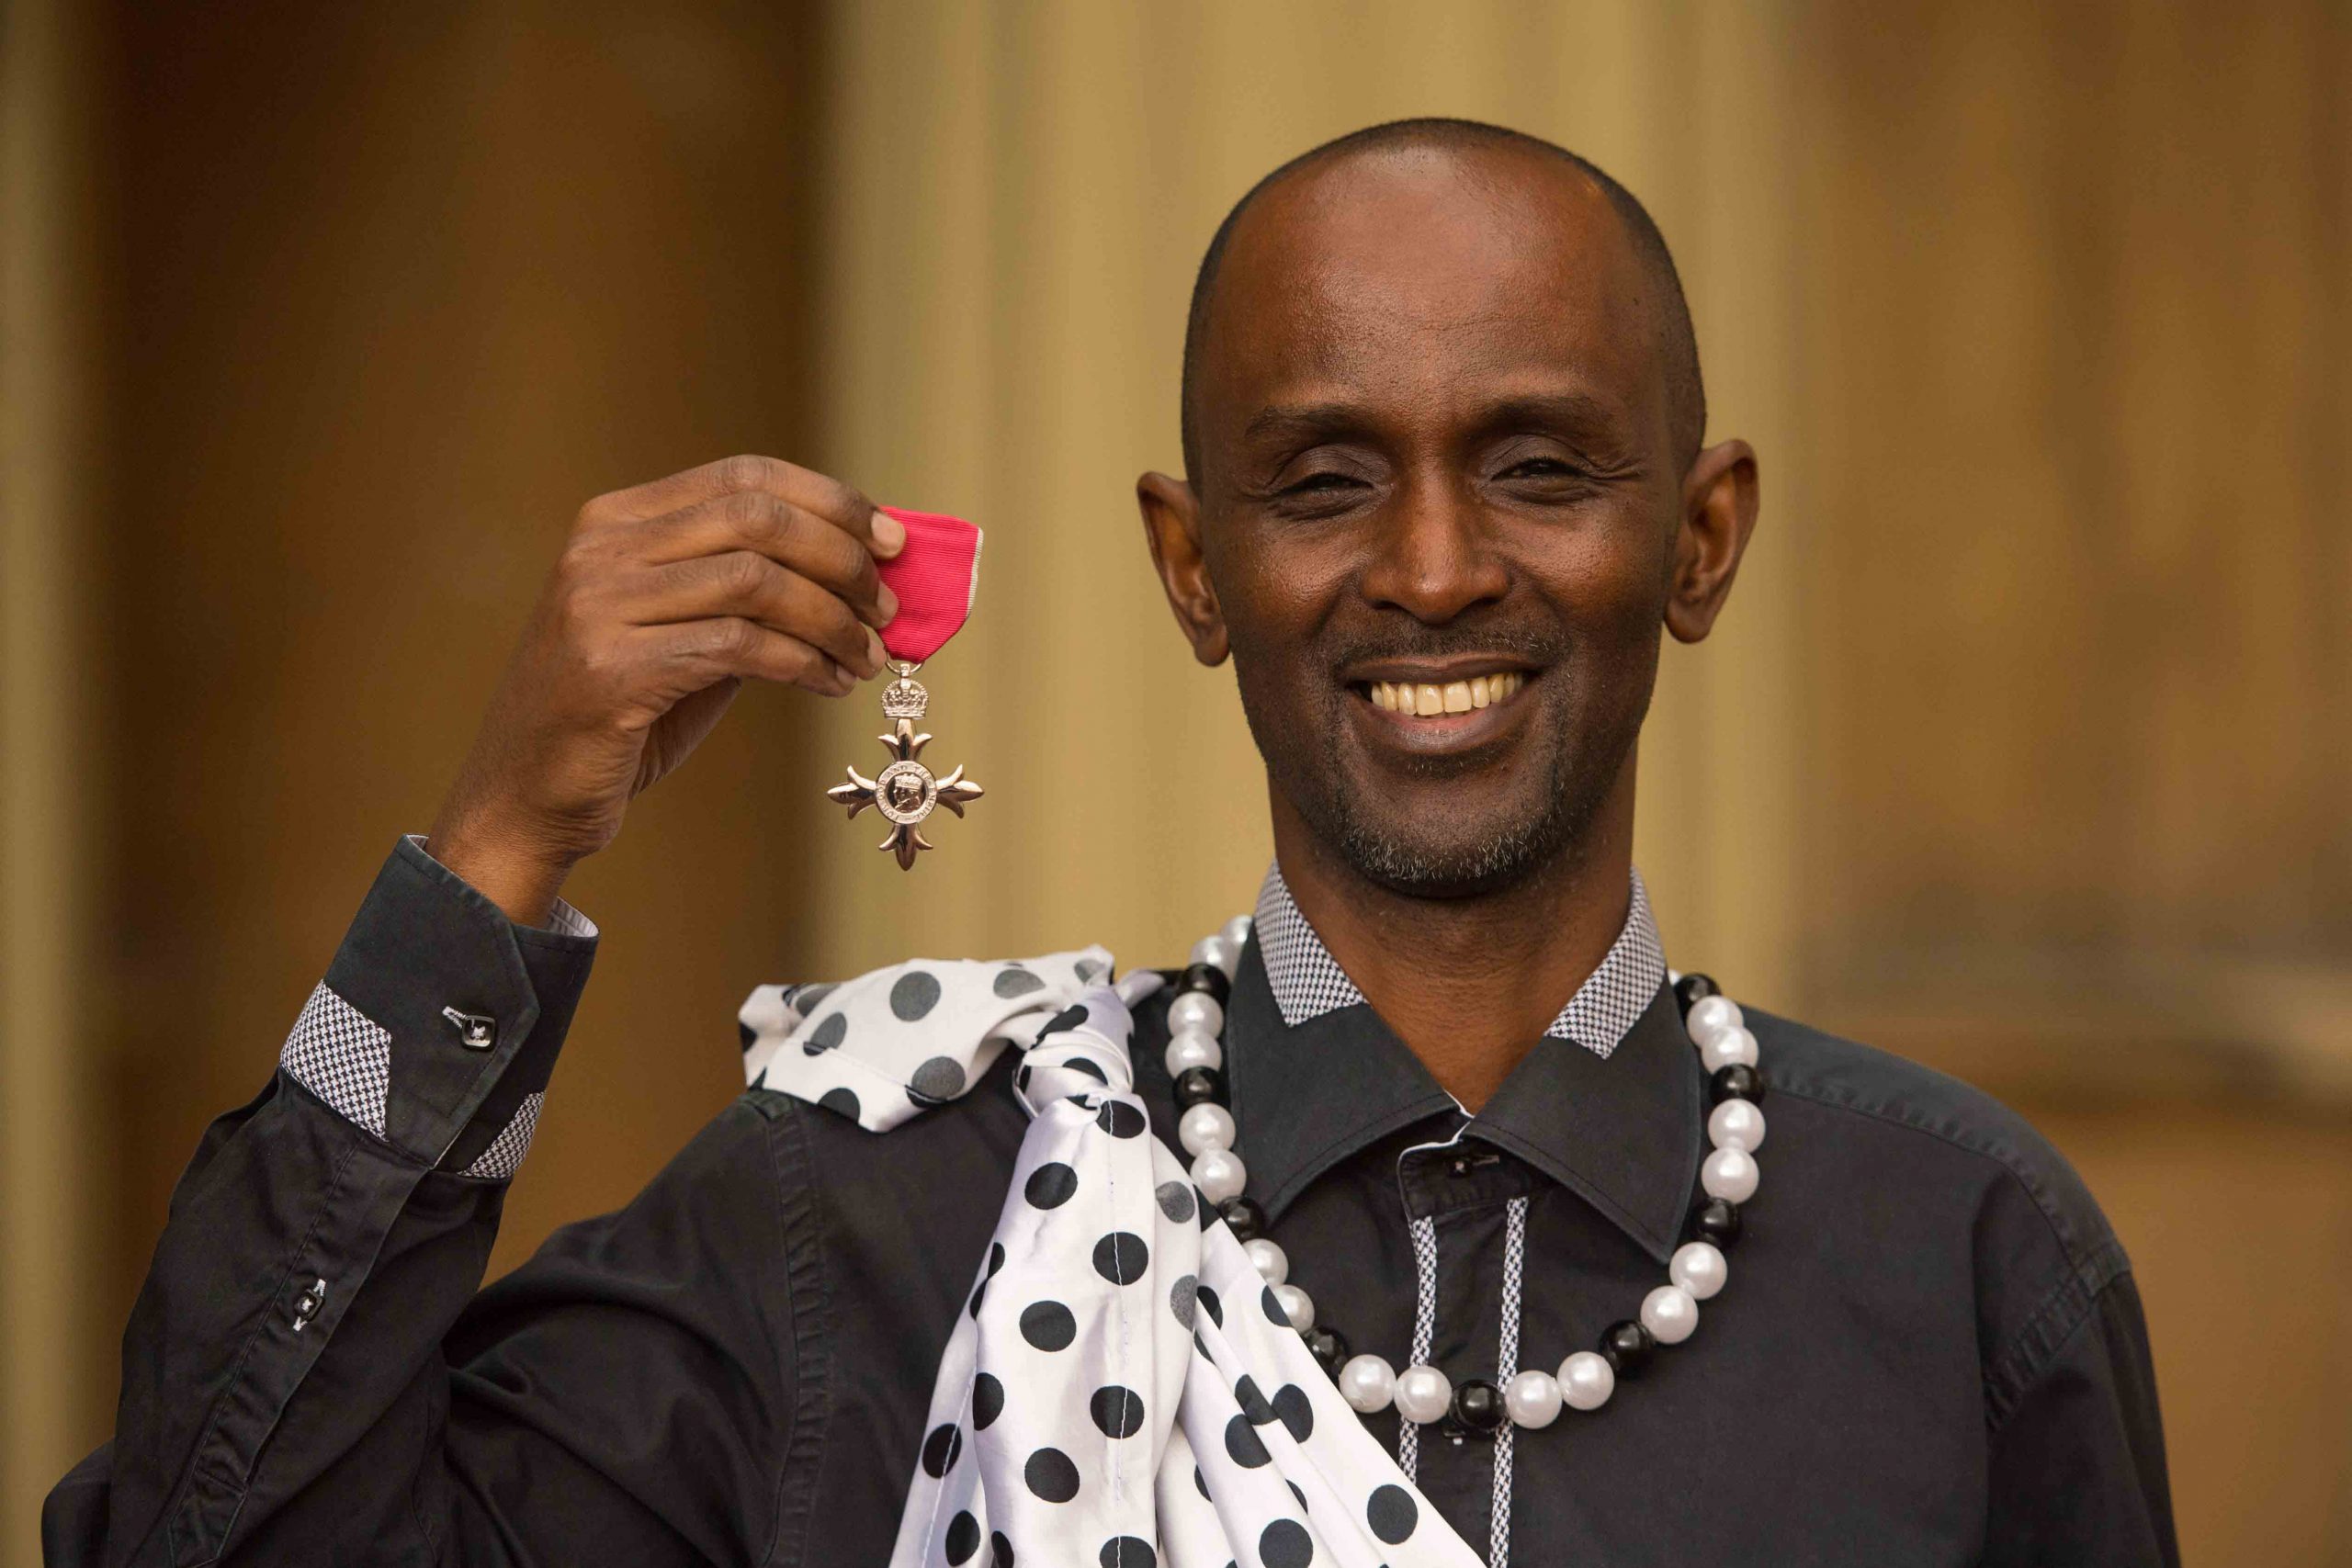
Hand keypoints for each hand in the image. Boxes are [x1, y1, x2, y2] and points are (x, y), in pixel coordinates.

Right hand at [426, 455, 904, 922]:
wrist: (527, 798)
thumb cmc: (622, 717)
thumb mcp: (686, 634)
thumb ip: (751, 594)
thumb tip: (864, 572)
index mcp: (616, 520)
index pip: (744, 476)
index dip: (831, 501)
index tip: (893, 541)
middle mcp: (600, 548)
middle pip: (757, 517)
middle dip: (843, 559)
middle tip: (889, 606)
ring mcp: (597, 605)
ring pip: (756, 581)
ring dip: (834, 620)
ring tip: (868, 657)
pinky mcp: (610, 670)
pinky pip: (739, 647)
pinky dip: (804, 663)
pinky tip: (831, 685)